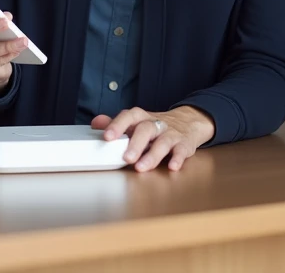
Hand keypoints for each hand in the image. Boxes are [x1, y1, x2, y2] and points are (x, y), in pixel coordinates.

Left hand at [92, 106, 214, 171]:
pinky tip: (172, 167)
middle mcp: (156, 124)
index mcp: (141, 118)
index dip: (117, 125)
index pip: (129, 116)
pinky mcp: (184, 144)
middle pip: (145, 129)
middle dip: (135, 144)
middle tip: (126, 158)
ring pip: (163, 142)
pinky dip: (177, 158)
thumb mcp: (136, 123)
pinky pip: (182, 150)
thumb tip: (95, 123)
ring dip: (152, 155)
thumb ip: (116, 124)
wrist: (188, 122)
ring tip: (142, 167)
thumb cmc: (155, 126)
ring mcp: (171, 134)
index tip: (107, 137)